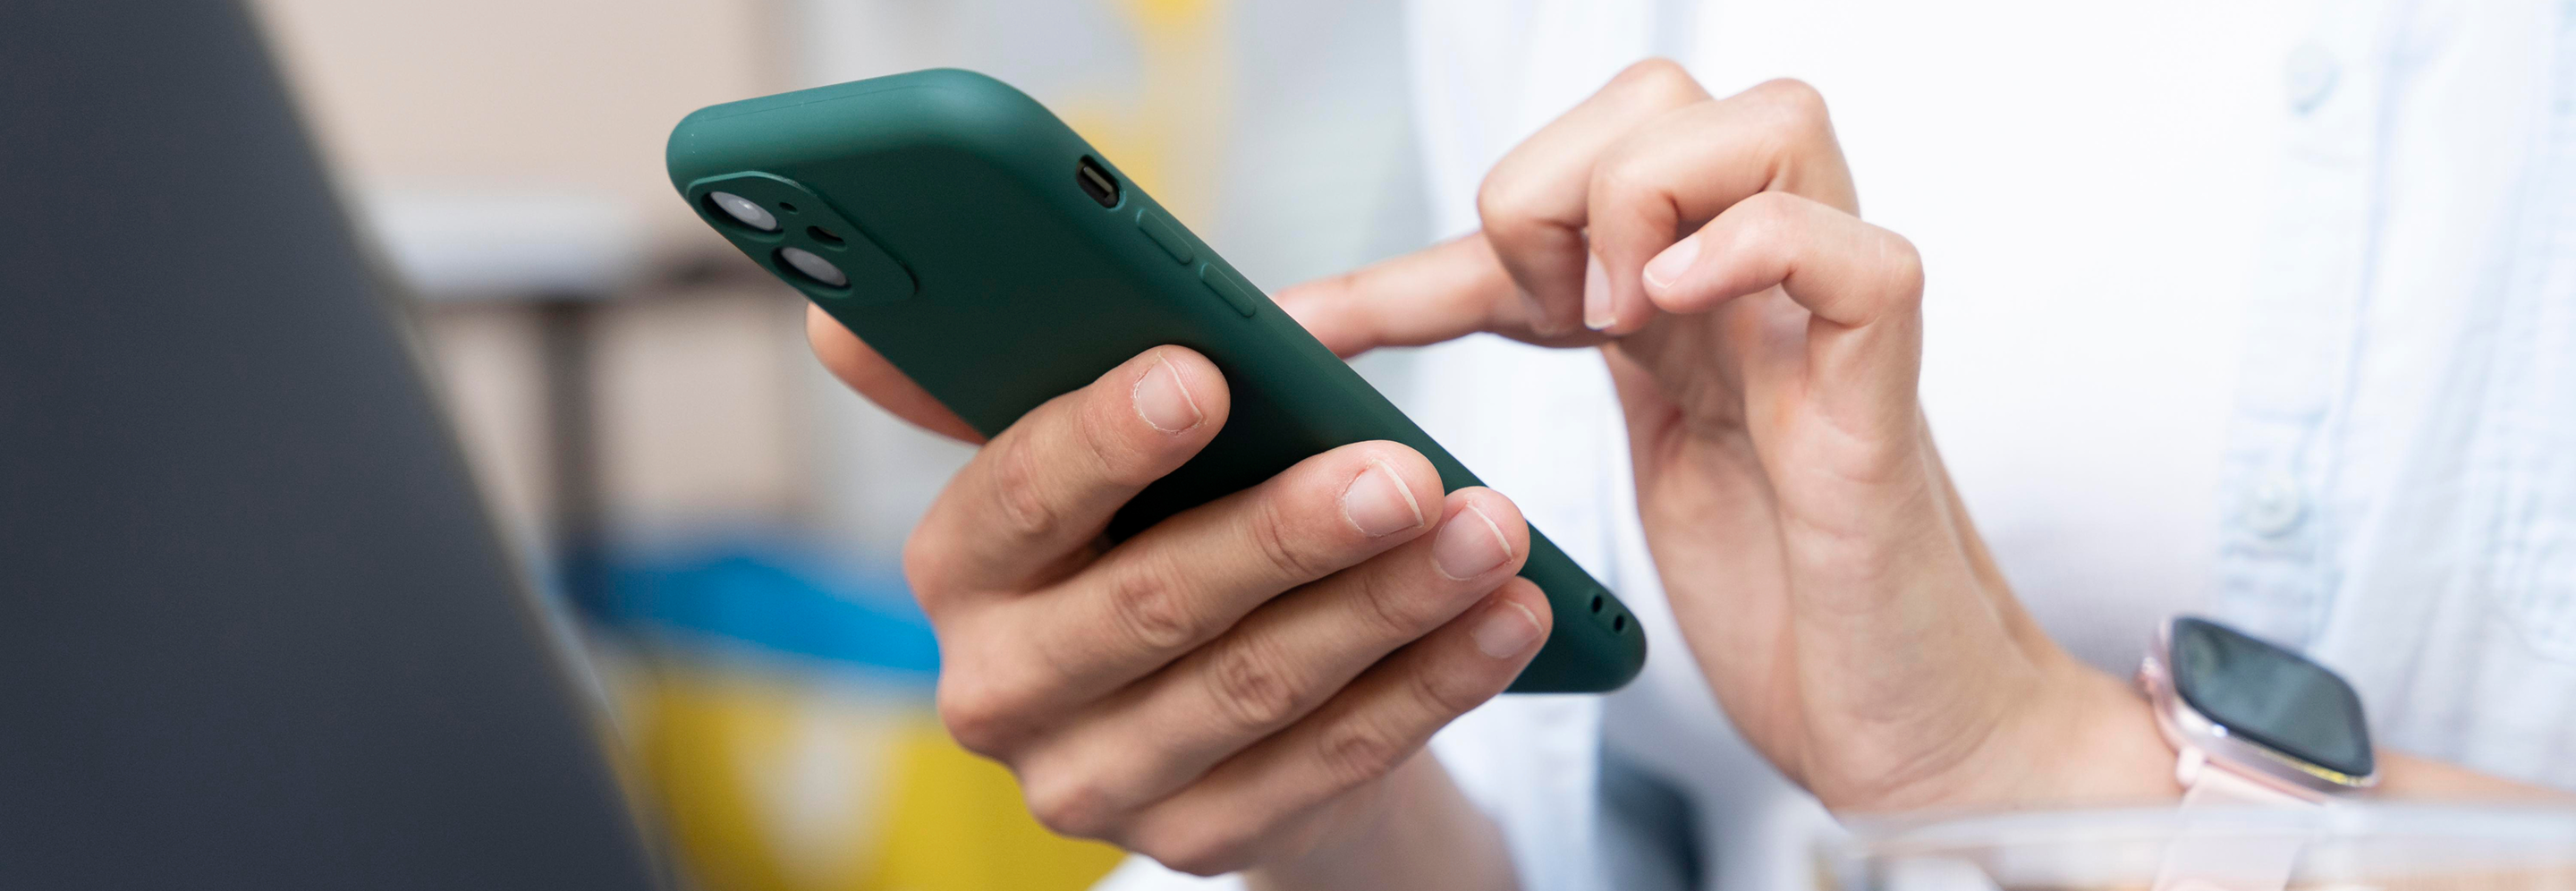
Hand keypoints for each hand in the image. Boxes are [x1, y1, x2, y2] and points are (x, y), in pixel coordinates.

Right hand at [807, 318, 1549, 878]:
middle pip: (1150, 605)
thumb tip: (841, 328)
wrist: (1216, 704)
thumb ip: (1010, 376)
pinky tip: (1505, 619)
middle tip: (1403, 472)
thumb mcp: (1095, 454)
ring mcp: (1095, 783)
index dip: (1103, 440)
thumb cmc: (1155, 524)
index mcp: (958, 568)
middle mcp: (999, 689)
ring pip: (1256, 688)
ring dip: (1389, 607)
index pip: (1015, 500)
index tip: (1201, 374)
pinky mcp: (1200, 842)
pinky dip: (1431, 686)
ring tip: (1489, 532)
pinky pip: (1331, 764)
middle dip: (1288, 534)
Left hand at [1284, 60, 2174, 811]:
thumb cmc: (1778, 623)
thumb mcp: (1609, 500)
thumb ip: (1542, 423)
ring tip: (1616, 319)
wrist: (1907, 741)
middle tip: (1544, 324)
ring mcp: (1828, 323)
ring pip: (1770, 120)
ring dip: (1649, 198)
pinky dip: (1753, 247)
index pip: (1551, 191)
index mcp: (1683, 305)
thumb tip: (1365, 438)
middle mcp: (1761, 287)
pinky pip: (1850, 248)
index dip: (1410, 260)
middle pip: (1661, 98)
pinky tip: (1671, 310)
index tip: (1310, 332)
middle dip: (1557, 182)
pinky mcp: (1884, 388)